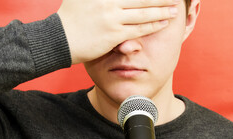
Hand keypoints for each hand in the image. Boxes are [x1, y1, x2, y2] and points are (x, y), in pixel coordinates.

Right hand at [58, 0, 179, 63]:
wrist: (59, 39)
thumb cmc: (68, 17)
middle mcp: (109, 2)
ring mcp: (112, 18)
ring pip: (143, 12)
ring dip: (161, 10)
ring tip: (174, 8)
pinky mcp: (114, 34)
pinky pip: (138, 29)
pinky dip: (152, 25)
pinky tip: (163, 23)